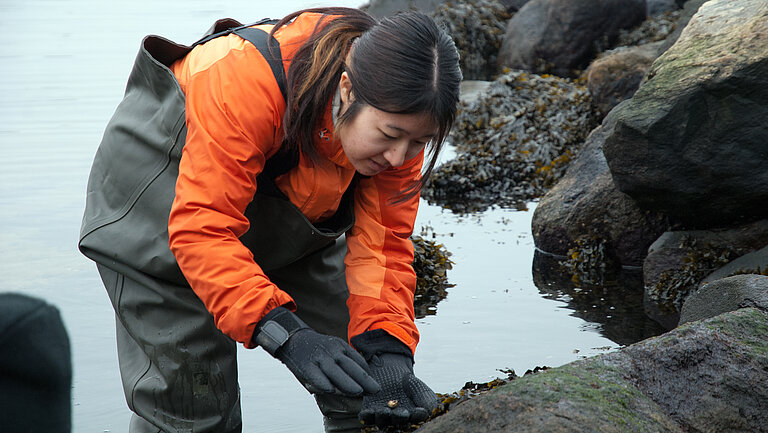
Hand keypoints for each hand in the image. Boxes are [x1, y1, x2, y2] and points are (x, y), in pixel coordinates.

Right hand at [253, 307, 380, 395]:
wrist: (294, 339)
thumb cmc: (319, 349)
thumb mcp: (335, 349)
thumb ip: (347, 361)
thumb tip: (364, 377)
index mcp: (340, 346)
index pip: (357, 361)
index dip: (367, 374)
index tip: (374, 386)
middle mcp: (331, 351)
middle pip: (349, 366)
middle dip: (363, 380)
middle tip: (374, 390)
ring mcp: (318, 358)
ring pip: (334, 371)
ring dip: (346, 382)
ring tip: (357, 392)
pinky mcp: (305, 366)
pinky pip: (315, 375)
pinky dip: (322, 383)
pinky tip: (330, 390)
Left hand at [359, 353, 439, 425]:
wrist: (393, 373)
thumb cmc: (411, 386)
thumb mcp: (423, 393)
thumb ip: (430, 404)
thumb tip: (429, 414)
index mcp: (410, 421)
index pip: (412, 422)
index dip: (416, 418)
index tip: (419, 411)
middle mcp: (395, 423)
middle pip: (396, 424)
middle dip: (399, 419)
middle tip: (403, 413)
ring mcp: (382, 418)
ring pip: (381, 422)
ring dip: (384, 418)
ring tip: (386, 411)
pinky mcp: (369, 411)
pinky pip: (366, 418)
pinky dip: (368, 416)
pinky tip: (371, 412)